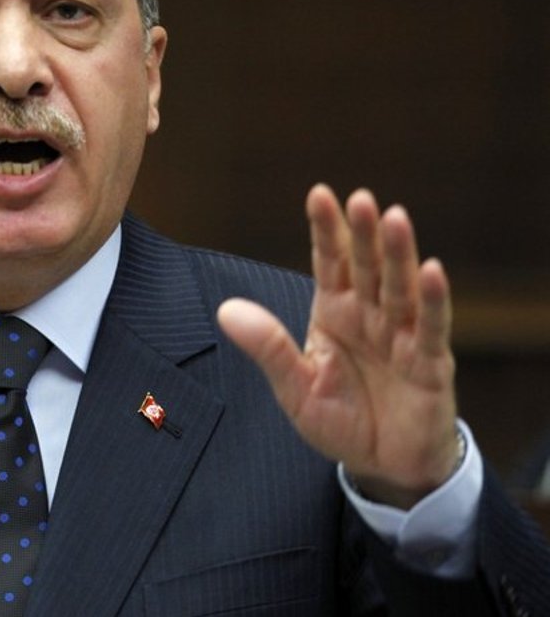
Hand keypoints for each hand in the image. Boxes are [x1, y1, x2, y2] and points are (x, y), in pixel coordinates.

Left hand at [217, 184, 458, 508]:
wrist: (382, 466)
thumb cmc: (340, 420)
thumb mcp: (294, 387)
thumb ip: (267, 348)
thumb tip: (226, 310)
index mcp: (334, 313)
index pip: (330, 263)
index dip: (326, 229)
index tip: (319, 193)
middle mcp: (369, 316)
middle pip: (367, 266)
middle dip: (363, 233)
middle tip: (362, 198)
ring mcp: (401, 336)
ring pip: (399, 288)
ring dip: (398, 254)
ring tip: (395, 218)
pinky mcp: (430, 363)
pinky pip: (430, 327)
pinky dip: (432, 299)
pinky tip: (431, 271)